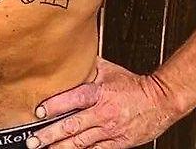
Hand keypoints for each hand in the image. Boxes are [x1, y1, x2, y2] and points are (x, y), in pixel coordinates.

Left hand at [25, 56, 184, 148]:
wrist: (162, 101)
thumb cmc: (135, 86)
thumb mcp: (110, 71)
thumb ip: (88, 68)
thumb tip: (69, 56)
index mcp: (100, 93)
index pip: (74, 99)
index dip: (55, 105)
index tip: (39, 111)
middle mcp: (103, 113)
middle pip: (72, 126)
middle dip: (49, 134)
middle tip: (33, 140)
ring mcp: (110, 130)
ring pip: (80, 142)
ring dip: (60, 147)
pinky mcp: (117, 143)